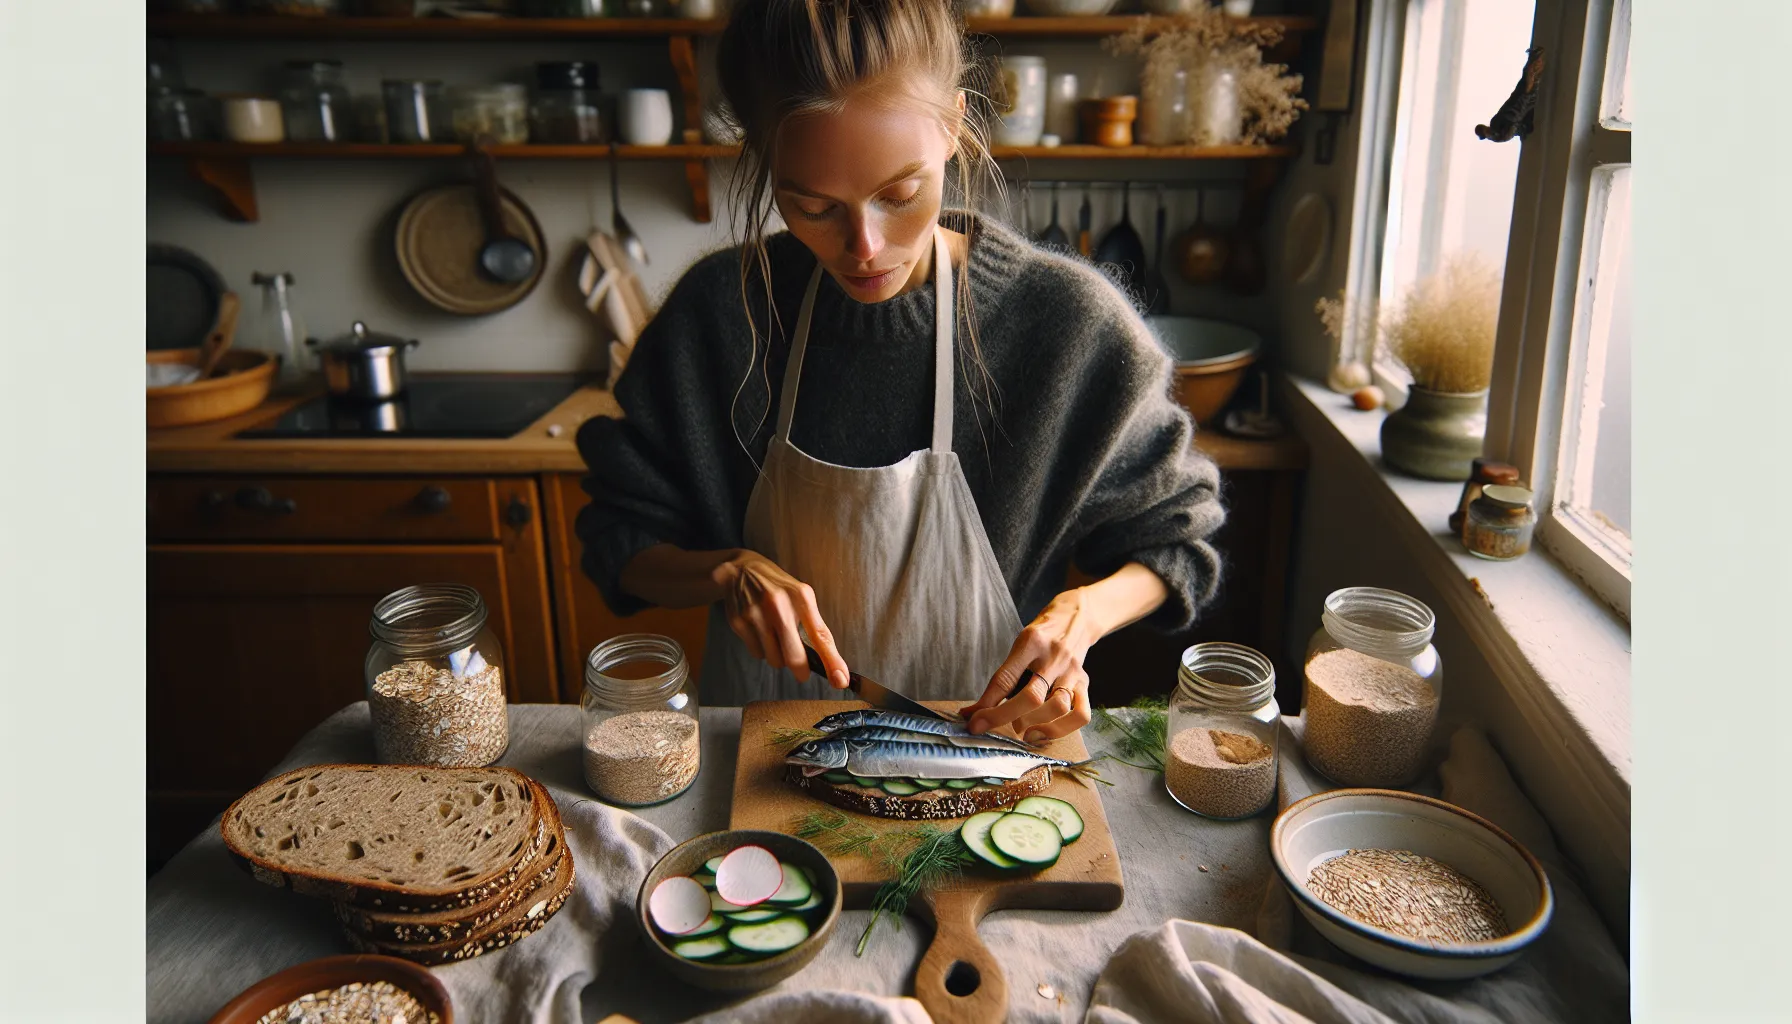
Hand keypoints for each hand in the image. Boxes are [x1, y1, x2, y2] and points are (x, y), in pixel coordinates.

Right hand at [716, 550, 848, 687]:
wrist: (742, 570)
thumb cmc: (779, 588)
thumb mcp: (801, 597)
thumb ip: (814, 626)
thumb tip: (830, 662)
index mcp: (801, 596)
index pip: (820, 635)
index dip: (832, 661)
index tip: (840, 680)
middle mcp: (778, 605)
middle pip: (794, 656)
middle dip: (800, 670)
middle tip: (802, 672)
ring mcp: (755, 614)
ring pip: (774, 659)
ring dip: (778, 656)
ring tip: (775, 637)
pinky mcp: (738, 622)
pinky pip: (756, 653)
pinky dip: (761, 650)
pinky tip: (759, 632)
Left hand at [957, 589, 1102, 742]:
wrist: (1076, 617)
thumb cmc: (1041, 636)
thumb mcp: (1019, 646)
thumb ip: (1003, 678)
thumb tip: (975, 713)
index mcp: (1030, 642)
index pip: (1005, 679)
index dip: (987, 706)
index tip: (973, 723)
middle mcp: (1053, 656)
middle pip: (1032, 697)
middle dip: (1006, 718)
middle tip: (994, 727)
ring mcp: (1072, 671)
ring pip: (1058, 707)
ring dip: (1036, 725)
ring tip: (1023, 730)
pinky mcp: (1084, 683)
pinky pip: (1081, 714)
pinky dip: (1062, 729)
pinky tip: (1046, 731)